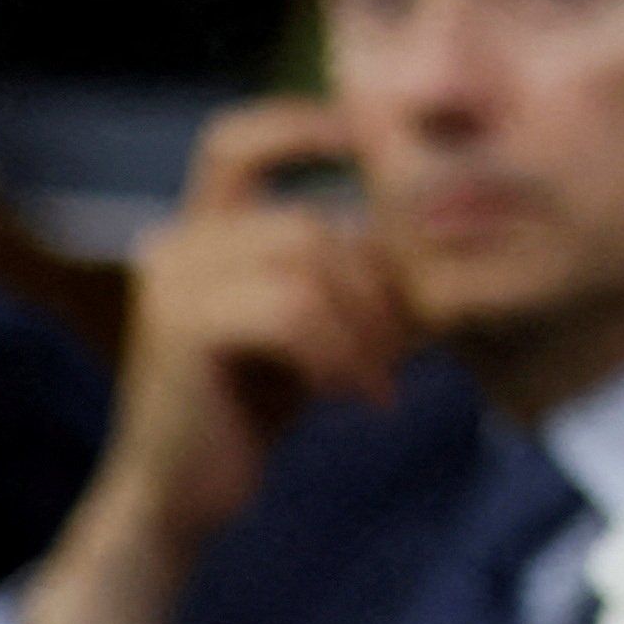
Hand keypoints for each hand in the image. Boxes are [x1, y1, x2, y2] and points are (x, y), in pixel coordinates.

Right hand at [25, 102, 412, 623]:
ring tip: (373, 376)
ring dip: (363, 324)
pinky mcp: (180, 328)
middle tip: (400, 344)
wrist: (182, 499)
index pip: (233, 140)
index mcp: (201, 230)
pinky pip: (295, 310)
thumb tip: (451, 215)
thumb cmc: (256, 406)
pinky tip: (349, 394)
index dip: (300, 124)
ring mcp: (172, 281)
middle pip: (312, 220)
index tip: (368, 136)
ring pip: (311, 261)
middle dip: (375, 280)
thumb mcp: (316, 319)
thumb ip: (354, 266)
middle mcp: (176, 243)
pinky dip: (339, 352)